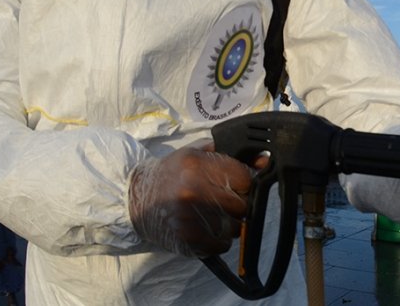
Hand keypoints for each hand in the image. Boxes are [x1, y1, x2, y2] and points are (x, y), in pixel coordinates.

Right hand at [128, 141, 257, 256]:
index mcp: (197, 165)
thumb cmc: (172, 174)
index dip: (245, 184)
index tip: (237, 186)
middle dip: (238, 205)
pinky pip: (221, 245)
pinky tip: (207, 229)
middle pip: (243, 205)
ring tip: (213, 215)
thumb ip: (231, 154)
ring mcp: (188, 218)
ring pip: (235, 228)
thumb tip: (265, 162)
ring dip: (230, 224)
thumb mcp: (197, 153)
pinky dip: (219, 240)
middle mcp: (193, 191)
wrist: (135, 198)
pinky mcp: (186, 239)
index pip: (245, 179)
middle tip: (224, 202)